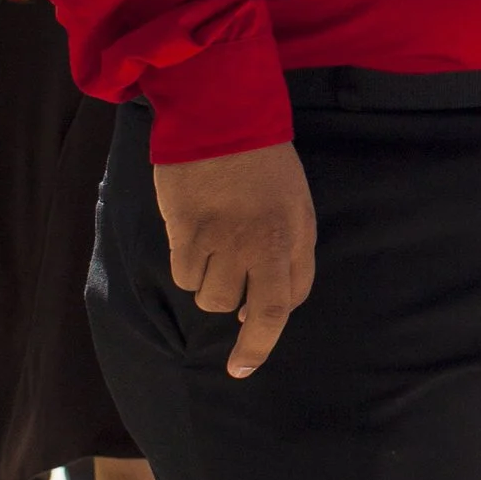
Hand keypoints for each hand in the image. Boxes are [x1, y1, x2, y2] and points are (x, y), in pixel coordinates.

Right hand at [152, 142, 316, 377]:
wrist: (222, 115)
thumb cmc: (265, 165)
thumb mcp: (298, 208)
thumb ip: (293, 259)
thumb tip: (265, 312)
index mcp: (291, 237)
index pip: (284, 306)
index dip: (264, 341)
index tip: (245, 364)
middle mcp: (257, 243)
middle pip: (244, 310)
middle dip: (241, 324)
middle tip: (236, 333)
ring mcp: (219, 237)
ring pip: (208, 296)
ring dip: (209, 285)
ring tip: (213, 251)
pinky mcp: (184, 228)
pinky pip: (183, 275)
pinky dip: (187, 267)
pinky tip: (193, 239)